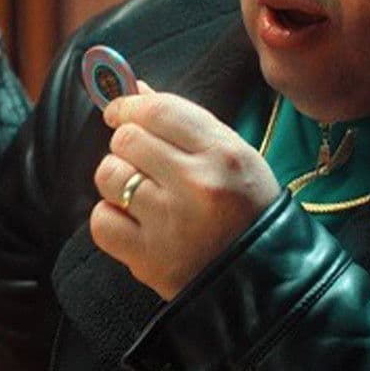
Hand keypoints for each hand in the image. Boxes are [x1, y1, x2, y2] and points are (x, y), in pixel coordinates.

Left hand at [90, 81, 280, 299]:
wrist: (268, 280)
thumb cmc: (247, 209)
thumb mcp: (232, 155)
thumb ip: (184, 121)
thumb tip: (134, 90)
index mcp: (224, 154)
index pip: (158, 111)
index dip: (128, 106)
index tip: (118, 112)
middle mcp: (197, 185)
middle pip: (127, 139)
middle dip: (126, 145)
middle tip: (140, 160)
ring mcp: (171, 223)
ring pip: (109, 176)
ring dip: (116, 180)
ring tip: (140, 193)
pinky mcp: (150, 259)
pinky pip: (102, 221)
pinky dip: (111, 218)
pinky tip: (134, 222)